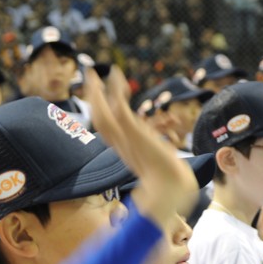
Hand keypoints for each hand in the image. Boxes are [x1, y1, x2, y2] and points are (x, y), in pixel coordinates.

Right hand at [87, 66, 197, 223]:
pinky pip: (118, 108)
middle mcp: (120, 144)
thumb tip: (158, 173)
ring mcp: (125, 138)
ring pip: (101, 114)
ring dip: (96, 91)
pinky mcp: (133, 132)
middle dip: (92, 98)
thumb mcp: (160, 168)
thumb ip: (156, 164)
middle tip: (90, 76)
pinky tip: (115, 75)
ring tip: (93, 73)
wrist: (172, 190)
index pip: (106, 128)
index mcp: (125, 151)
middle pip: (98, 119)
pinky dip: (114, 90)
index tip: (102, 96)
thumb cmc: (170, 184)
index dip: (101, 111)